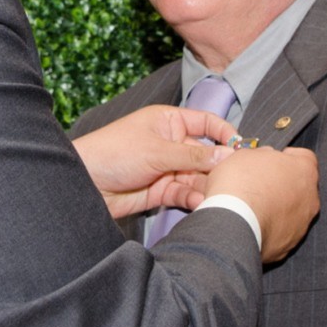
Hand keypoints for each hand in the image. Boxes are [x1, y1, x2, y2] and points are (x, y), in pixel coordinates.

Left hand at [73, 105, 237, 218]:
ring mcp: (168, 168)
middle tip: (236, 180)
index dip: (226, 133)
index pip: (207, 122)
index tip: (242, 148)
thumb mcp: (157, 150)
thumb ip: (194, 154)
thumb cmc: (113, 153)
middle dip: (219, 167)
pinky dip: (195, 199)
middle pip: (206, 154)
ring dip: (208, 187)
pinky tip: (202, 205)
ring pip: (198, 177)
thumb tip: (228, 154)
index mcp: (170, 122)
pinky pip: (186, 194)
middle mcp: (172, 144)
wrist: (84, 183)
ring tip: (219, 196)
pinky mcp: (162, 191)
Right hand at [205, 146, 319, 262]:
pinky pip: (282, 233)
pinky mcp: (289, 245)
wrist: (232, 223)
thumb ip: (261, 156)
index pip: (304, 157)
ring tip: (252, 209)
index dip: (287, 157)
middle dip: (283, 185)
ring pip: (293, 212)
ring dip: (277, 209)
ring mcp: (302, 224)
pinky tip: (252, 225)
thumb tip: (264, 158)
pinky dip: (270, 229)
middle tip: (260, 185)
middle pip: (301, 187)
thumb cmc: (239, 183)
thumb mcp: (245, 155)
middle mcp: (310, 198)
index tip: (272, 161)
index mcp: (304, 170)